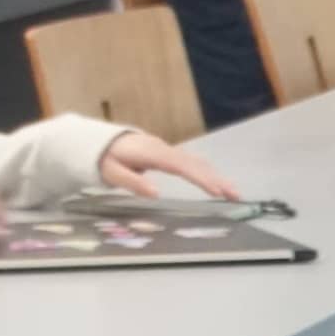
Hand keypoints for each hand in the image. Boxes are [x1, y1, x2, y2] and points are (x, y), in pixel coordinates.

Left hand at [92, 131, 239, 201]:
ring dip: (215, 176)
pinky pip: (190, 162)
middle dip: (216, 179)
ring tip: (232, 193)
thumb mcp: (112, 172)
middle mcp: (163, 149)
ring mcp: (167, 149)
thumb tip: (157, 193)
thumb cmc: (105, 158)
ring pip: (195, 161)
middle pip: (194, 163)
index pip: (180, 166)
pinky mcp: (167, 153)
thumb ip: (133, 182)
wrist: (99, 141)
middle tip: (235, 195)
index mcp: (151, 153)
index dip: (199, 178)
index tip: (216, 191)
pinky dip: (205, 171)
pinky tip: (216, 181)